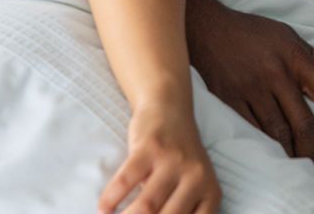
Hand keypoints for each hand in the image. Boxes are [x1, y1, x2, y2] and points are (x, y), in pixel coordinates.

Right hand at [99, 104, 219, 213]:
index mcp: (210, 194)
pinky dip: (111, 199)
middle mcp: (196, 178)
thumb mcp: (192, 185)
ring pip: (146, 207)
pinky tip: (103, 209)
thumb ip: (181, 210)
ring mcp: (173, 161)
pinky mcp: (150, 147)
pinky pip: (126, 180)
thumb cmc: (179, 157)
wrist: (169, 108)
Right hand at [185, 0, 313, 164]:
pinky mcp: (231, 99)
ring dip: (290, 152)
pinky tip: (271, 154)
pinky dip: (264, 144)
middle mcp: (276, 75)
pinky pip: (252, 129)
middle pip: (303, 122)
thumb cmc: (252, 32)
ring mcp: (252, 89)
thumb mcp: (288, 36)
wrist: (208, 28)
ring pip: (277, 131)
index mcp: (295, 58)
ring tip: (298, 166)